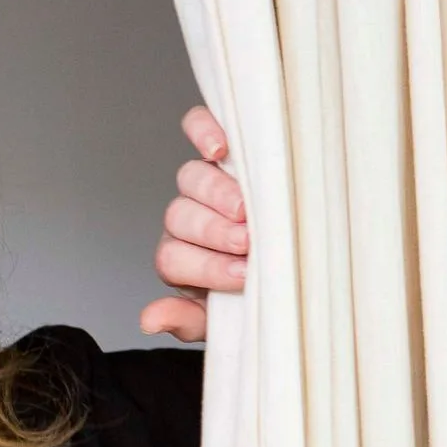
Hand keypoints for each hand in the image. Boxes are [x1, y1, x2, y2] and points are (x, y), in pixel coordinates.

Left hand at [139, 106, 247, 342]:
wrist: (297, 269)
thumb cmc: (264, 290)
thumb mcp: (227, 318)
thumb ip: (188, 320)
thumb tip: (150, 319)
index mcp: (182, 259)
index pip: (174, 259)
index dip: (204, 266)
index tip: (242, 275)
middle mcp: (188, 219)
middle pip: (180, 217)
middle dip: (213, 232)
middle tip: (246, 242)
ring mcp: (205, 181)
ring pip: (190, 177)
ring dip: (216, 192)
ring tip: (246, 208)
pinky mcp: (223, 148)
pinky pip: (197, 127)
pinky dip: (204, 131)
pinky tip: (220, 147)